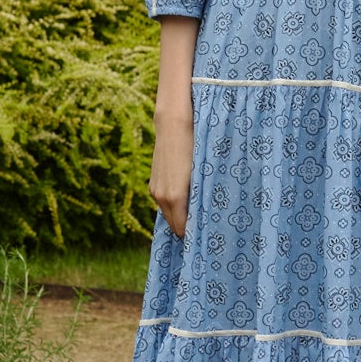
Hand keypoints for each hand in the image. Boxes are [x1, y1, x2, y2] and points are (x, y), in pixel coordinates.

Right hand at [149, 108, 193, 237]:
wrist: (174, 125)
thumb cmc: (194, 147)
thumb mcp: (202, 173)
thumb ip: (201, 196)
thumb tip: (207, 214)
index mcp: (175, 197)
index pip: (182, 227)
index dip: (194, 234)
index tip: (206, 236)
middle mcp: (161, 196)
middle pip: (174, 224)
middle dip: (187, 227)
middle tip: (204, 230)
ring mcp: (155, 190)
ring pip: (168, 213)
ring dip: (180, 216)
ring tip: (196, 216)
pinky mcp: (153, 183)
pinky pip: (164, 203)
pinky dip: (173, 206)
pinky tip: (186, 201)